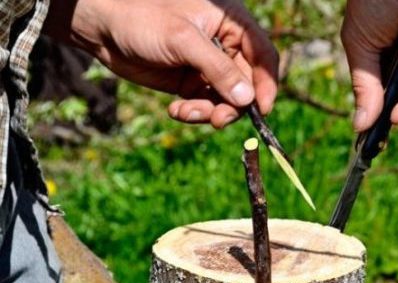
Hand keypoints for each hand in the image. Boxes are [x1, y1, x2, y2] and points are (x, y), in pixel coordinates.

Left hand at [45, 0, 278, 127]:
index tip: (262, 109)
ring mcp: (209, 66)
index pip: (263, 56)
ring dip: (211, 112)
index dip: (267, 83)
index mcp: (232, 24)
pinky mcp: (192, 83)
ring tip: (187, 112)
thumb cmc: (142, 19)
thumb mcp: (183, 41)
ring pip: (228, 100)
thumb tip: (247, 99)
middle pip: (247, 84)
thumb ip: (218, 70)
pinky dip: (194, 113)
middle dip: (233, 105)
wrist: (102, 29)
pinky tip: (175, 110)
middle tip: (216, 120)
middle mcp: (225, 46)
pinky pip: (206, 105)